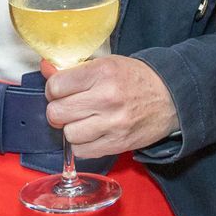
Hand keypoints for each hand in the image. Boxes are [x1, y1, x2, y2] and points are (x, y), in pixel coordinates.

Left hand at [41, 55, 180, 156]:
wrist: (170, 97)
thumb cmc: (134, 78)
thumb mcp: (106, 64)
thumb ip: (74, 69)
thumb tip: (45, 67)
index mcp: (102, 72)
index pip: (55, 86)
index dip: (54, 89)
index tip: (61, 90)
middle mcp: (106, 97)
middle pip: (57, 112)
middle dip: (58, 110)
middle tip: (69, 107)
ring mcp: (112, 123)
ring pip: (68, 134)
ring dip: (71, 128)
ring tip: (83, 120)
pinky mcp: (117, 144)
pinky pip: (82, 151)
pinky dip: (82, 144)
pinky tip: (91, 133)